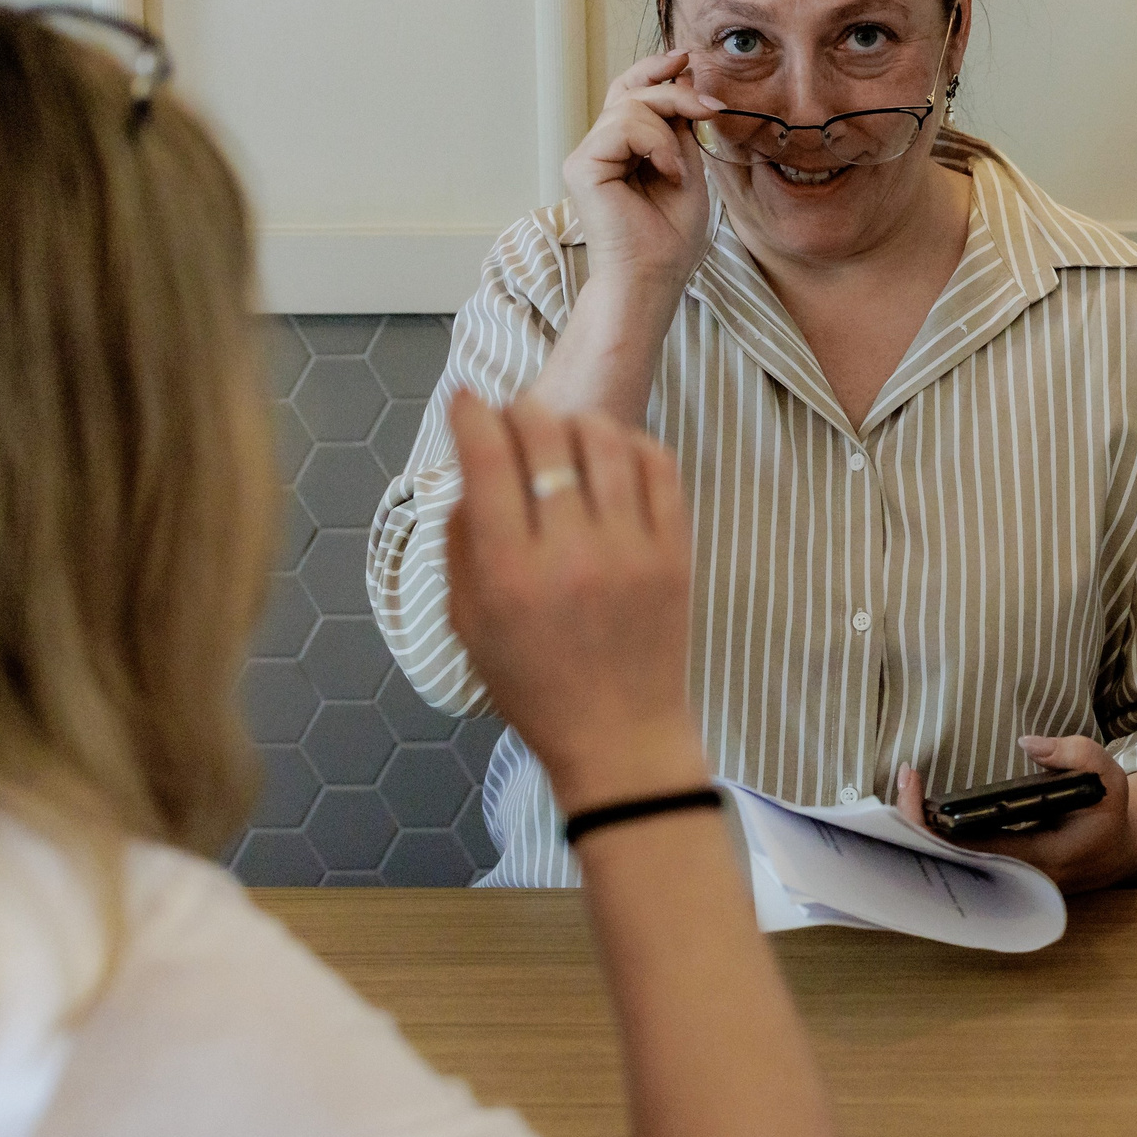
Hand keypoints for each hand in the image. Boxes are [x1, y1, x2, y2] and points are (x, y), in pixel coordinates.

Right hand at [444, 390, 704, 814]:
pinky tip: (612, 455)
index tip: (466, 400)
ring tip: (563, 435)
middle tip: (514, 419)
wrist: (619, 735)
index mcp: (509, 573)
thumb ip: (461, 541)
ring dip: (577, 422)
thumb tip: (467, 467)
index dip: (471, 414)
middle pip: (545, 437)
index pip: (486, 460)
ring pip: (604, 440)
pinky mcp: (675, 552)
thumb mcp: (468, 623)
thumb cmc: (532, 682)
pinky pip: (658, 466)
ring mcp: (630, 550)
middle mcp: (570, 554)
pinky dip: (631, 444)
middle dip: (521, 411)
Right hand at [565, 50, 718, 296]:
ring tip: (680, 171)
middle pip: (631, 90)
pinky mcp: (582, 166)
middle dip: (676, 92)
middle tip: (712, 109)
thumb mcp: (687, 166)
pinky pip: (622, 127)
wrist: (654, 277)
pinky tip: (669, 173)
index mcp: (623, 147)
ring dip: (669, 131)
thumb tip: (684, 77)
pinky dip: (656, 144)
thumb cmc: (671, 235)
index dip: (656, 69)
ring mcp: (588, 155)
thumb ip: (680, 126)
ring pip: (630, 107)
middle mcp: (600, 147)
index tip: (687, 59)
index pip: (632, 91)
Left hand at [891, 735, 1136, 893]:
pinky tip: (920, 810)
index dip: (937, 825)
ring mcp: (1006, 882)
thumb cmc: (1106, 812)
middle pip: (952, 863)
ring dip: (922, 833)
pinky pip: (958, 862)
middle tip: (905, 782)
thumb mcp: (1106, 775)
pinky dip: (935, 839)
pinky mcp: (997, 875)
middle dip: (918, 826)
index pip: (976, 848)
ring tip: (907, 791)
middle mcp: (1018, 878)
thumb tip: (1026, 744)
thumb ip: (1073, 753)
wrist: (1114, 852)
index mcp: (1045, 857)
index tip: (916, 785)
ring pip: (950, 867)